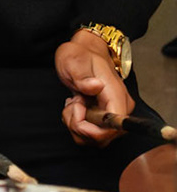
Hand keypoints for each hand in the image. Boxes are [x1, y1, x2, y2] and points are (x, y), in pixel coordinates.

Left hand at [58, 30, 131, 145]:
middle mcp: (120, 110)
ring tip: (72, 103)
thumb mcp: (73, 62)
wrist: (83, 52)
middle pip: (103, 137)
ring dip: (76, 124)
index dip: (94, 130)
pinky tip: (74, 107)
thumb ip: (82, 77)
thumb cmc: (79, 56)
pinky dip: (77, 124)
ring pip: (95, 138)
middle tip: (71, 103)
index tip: (78, 110)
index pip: (115, 128)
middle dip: (79, 126)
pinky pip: (90, 134)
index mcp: (116, 96)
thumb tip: (95, 86)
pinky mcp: (104, 120)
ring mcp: (112, 116)